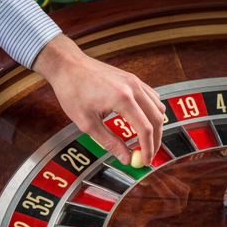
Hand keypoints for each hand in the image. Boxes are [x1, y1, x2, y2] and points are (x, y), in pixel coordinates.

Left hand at [33, 34, 164, 165]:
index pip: (145, 129)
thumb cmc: (73, 91)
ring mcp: (135, 81)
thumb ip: (109, 141)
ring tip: (144, 140)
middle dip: (155, 140)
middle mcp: (134, 88)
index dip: (147, 148)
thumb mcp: (87, 123)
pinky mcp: (133, 78)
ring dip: (155, 125)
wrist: (68, 65)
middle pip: (156, 119)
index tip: (145, 162)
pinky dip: (151, 111)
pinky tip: (141, 120)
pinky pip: (152, 97)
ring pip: (158, 107)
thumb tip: (125, 158)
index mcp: (123, 99)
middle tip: (148, 155)